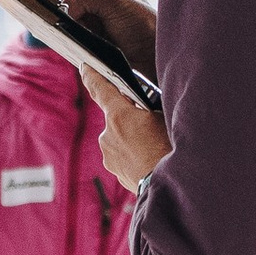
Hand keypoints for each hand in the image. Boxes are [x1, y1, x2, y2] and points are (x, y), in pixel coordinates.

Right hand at [60, 0, 157, 81]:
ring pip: (58, 15)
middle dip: (64, 4)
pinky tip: (78, 40)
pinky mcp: (81, 39)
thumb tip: (61, 4)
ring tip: (83, 31)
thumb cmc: (141, 24)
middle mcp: (89, 0)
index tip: (80, 4)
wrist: (151, 57)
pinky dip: (65, 35)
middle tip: (79, 18)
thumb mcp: (114, 2)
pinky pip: (62, 34)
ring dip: (64, 21)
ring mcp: (84, 20)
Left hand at [76, 58, 170, 188]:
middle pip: (117, 118)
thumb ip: (147, 110)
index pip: (101, 89)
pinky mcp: (115, 171)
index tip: (85, 66)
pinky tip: (150, 160)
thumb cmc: (170, 150)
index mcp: (120, 117)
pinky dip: (134, 155)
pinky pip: (123, 156)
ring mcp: (109, 155)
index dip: (92, 76)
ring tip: (155, 147)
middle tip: (152, 126)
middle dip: (130, 119)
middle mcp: (108, 135)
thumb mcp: (164, 119)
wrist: (169, 188)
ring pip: (120, 138)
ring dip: (133, 139)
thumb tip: (141, 111)